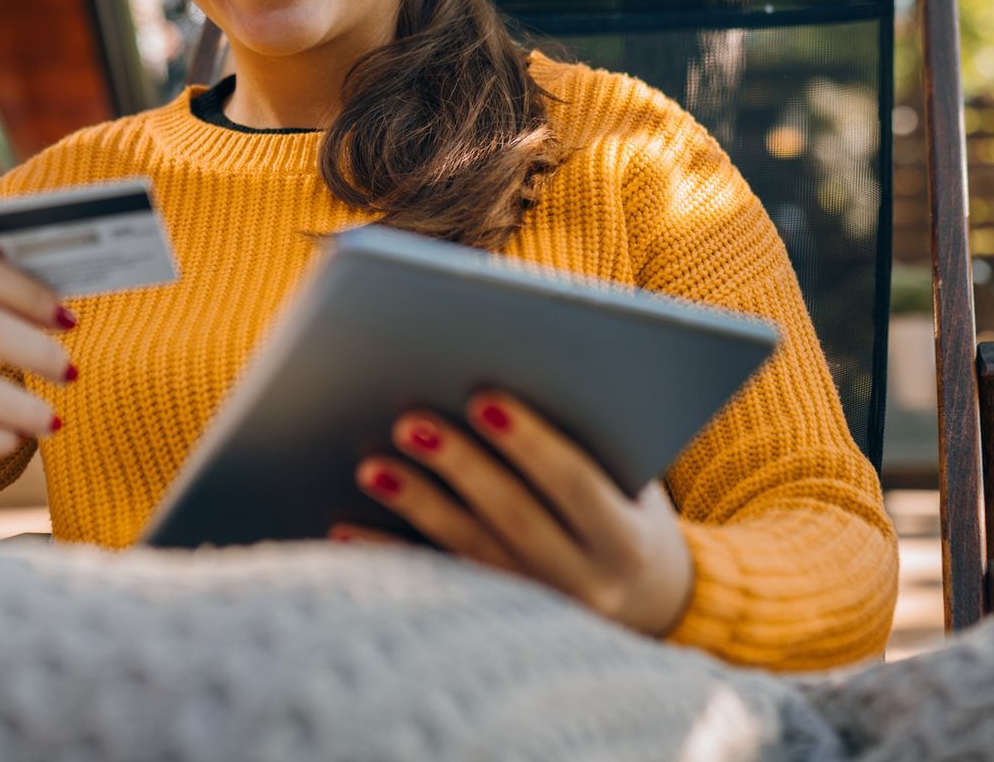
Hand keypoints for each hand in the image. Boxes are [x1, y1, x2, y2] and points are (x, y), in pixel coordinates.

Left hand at [335, 391, 693, 637]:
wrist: (648, 603)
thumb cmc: (626, 508)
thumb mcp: (631, 481)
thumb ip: (587, 441)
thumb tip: (512, 370)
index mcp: (625, 542)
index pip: (577, 485)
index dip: (531, 442)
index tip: (483, 397)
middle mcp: (586, 586)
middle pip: (515, 520)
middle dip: (461, 467)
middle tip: (410, 421)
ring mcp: (538, 612)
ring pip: (469, 554)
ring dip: (417, 506)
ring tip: (371, 467)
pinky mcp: (496, 624)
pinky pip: (434, 587)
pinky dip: (389, 556)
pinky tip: (346, 530)